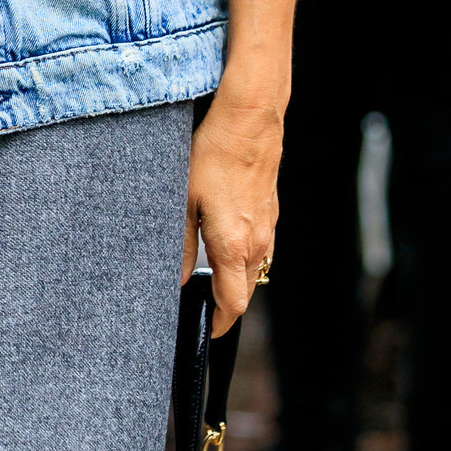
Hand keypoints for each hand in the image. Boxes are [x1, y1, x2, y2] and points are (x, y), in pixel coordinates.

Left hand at [181, 85, 283, 334]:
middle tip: (201, 304)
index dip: (220, 324)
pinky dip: (244, 256)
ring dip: (235, 279)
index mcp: (235, 246)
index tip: (207, 330)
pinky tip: (224, 240)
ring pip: (254, 269)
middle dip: (225, 303)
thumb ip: (182, 245)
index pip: (234, 305)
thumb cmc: (215, 155)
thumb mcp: (184, 200)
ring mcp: (269, 227)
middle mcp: (259, 243)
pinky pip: (261, 247)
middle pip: (246, 291)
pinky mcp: (271, 211)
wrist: (249, 120)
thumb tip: (179, 278)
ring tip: (209, 275)